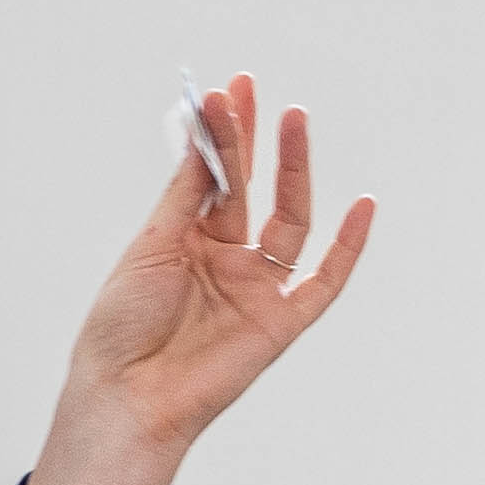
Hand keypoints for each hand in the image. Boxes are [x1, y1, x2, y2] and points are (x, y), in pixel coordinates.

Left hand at [18, 73, 373, 484]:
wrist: (127, 395)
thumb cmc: (122, 328)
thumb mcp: (152, 245)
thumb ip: (187, 192)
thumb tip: (205, 130)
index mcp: (185, 242)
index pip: (212, 178)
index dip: (219, 135)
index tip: (223, 90)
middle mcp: (225, 261)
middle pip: (249, 190)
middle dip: (251, 139)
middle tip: (253, 91)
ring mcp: (256, 289)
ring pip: (288, 220)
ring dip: (293, 171)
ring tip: (293, 121)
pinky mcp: (281, 322)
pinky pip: (326, 281)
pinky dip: (349, 247)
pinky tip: (363, 206)